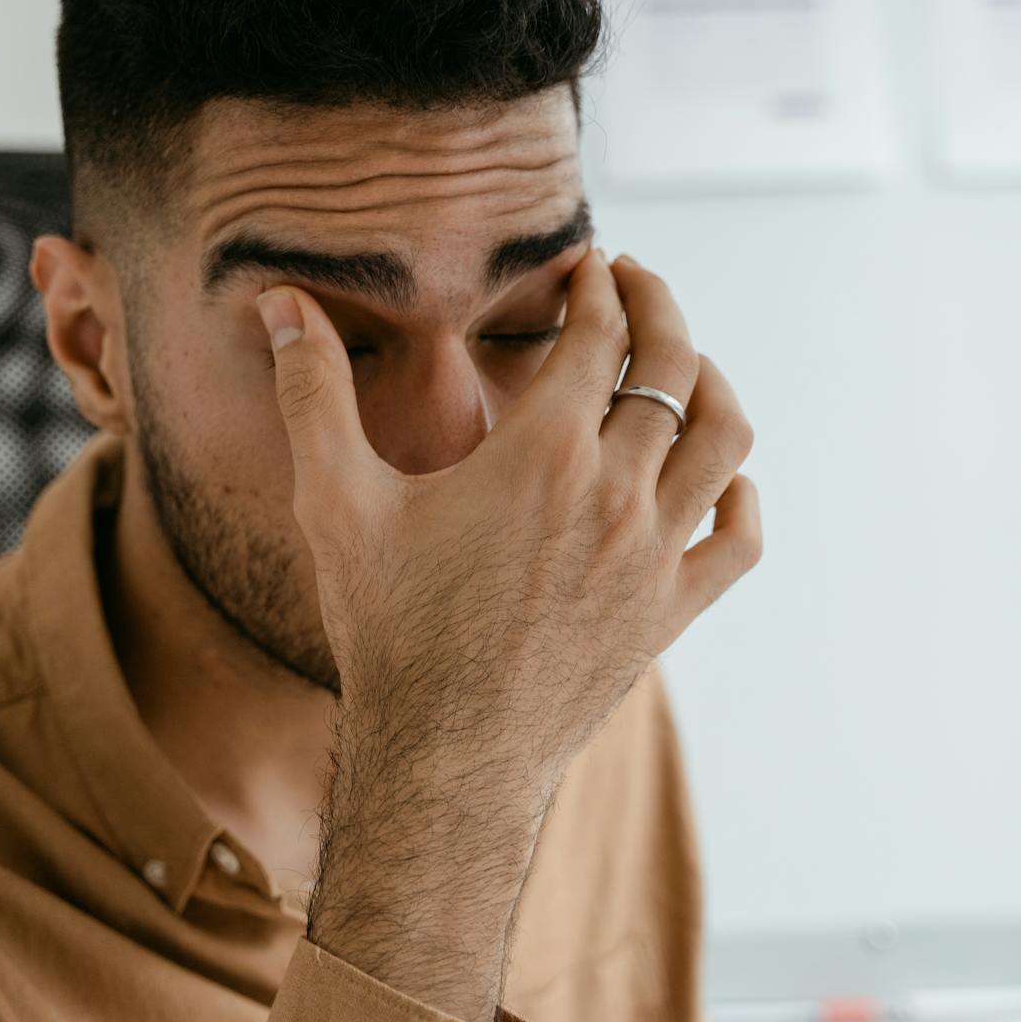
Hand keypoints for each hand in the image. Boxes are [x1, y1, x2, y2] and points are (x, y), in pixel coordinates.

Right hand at [252, 245, 759, 1021]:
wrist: (443, 756)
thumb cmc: (387, 629)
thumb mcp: (335, 501)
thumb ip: (313, 392)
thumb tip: (279, 303)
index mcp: (542, 453)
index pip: (600, 333)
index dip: (598, 286)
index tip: (589, 265)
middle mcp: (616, 493)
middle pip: (674, 365)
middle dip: (660, 307)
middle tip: (637, 284)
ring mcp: (654, 556)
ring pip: (725, 440)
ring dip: (711, 382)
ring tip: (682, 364)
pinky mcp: (670, 613)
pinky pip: (740, 538)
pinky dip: (741, 494)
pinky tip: (717, 480)